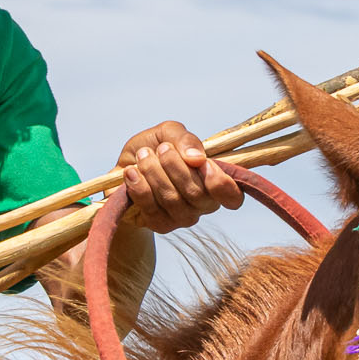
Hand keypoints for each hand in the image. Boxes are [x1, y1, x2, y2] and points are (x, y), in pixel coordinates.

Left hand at [114, 121, 242, 231]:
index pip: (232, 196)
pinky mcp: (161, 225)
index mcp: (214, 181)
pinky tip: (131, 172)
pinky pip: (151, 208)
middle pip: (197, 193)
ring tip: (143, 155)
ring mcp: (182, 218)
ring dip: (153, 172)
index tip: (202, 163)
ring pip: (172, 199)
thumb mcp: (170, 134)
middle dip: (175, 166)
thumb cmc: (154, 150)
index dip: (220, 183)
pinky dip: (139, 186)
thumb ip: (186, 139)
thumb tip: (196, 158)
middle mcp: (203, 204)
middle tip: (162, 148)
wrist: (125, 168)